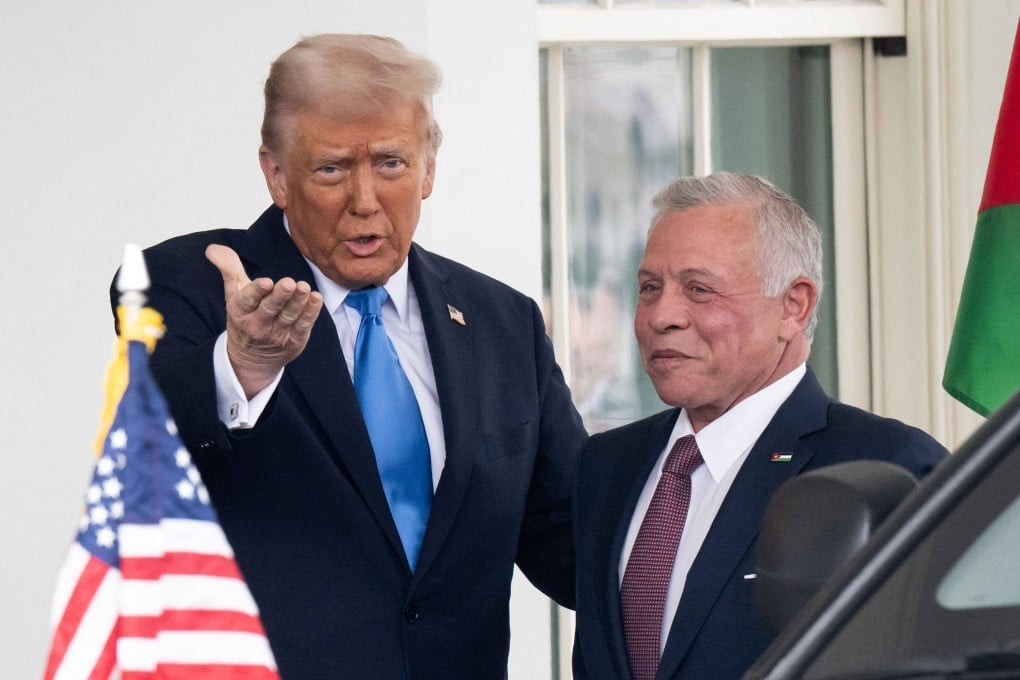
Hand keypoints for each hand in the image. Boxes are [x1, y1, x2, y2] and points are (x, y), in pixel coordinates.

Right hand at [206, 244, 323, 397]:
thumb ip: (228, 268)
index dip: (257, 291)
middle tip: (290, 283)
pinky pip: (303, 326)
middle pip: (270, 308)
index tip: (266, 282)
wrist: (251, 358)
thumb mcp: (233, 293)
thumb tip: (212, 248)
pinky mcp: (294, 340)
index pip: (248, 299)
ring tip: (305, 288)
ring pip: (288, 316)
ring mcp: (277, 333)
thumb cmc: (244, 316)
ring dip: (298, 302)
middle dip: (280, 295)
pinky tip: (316, 299)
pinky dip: (311, 313)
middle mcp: (257, 323)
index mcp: (241, 310)